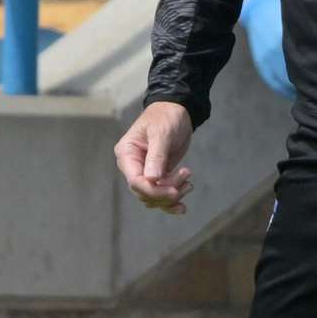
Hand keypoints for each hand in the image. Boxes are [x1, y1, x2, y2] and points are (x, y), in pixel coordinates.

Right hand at [113, 101, 194, 215]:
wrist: (177, 110)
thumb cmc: (166, 116)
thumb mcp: (161, 133)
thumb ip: (156, 155)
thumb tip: (152, 179)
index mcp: (127, 154)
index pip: (135, 181)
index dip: (153, 190)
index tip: (174, 191)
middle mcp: (132, 165)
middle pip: (145, 192)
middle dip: (166, 192)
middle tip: (187, 179)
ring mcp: (144, 171)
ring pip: (153, 197)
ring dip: (172, 196)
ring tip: (189, 184)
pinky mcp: (157, 175)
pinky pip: (161, 194)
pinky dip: (171, 201)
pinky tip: (182, 207)